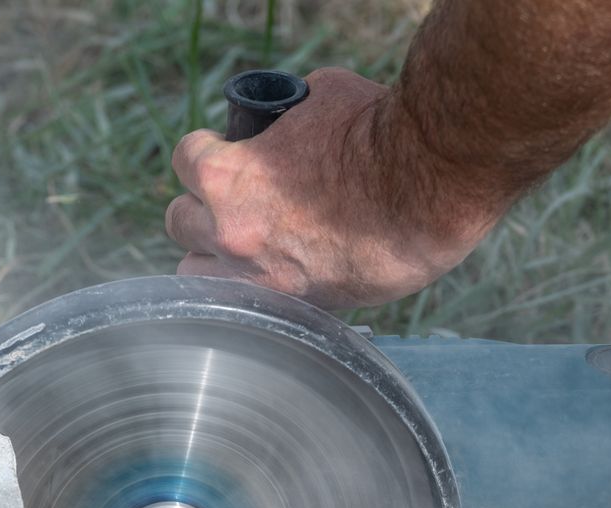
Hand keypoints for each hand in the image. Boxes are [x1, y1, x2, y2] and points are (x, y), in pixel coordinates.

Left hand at [164, 69, 501, 309]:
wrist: (430, 185)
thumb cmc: (379, 132)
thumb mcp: (318, 98)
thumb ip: (281, 119)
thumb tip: (279, 125)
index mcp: (227, 175)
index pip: (184, 161)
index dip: (203, 154)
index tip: (220, 157)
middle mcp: (231, 232)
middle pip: (180, 224)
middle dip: (202, 208)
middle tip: (230, 204)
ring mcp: (260, 277)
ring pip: (198, 275)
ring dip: (213, 258)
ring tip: (243, 247)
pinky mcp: (297, 307)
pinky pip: (247, 305)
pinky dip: (253, 290)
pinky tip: (275, 275)